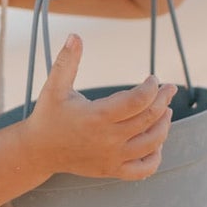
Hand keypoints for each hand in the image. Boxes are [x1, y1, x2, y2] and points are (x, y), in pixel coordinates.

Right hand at [25, 34, 177, 180]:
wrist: (38, 152)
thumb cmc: (48, 116)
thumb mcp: (54, 87)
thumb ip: (66, 61)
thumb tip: (75, 35)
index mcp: (97, 116)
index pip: (138, 100)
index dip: (152, 87)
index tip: (152, 79)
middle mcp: (108, 139)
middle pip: (149, 118)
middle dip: (164, 100)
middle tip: (169, 89)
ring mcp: (112, 157)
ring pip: (152, 143)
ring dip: (164, 125)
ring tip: (165, 111)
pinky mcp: (112, 170)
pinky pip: (144, 169)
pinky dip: (156, 156)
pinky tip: (155, 143)